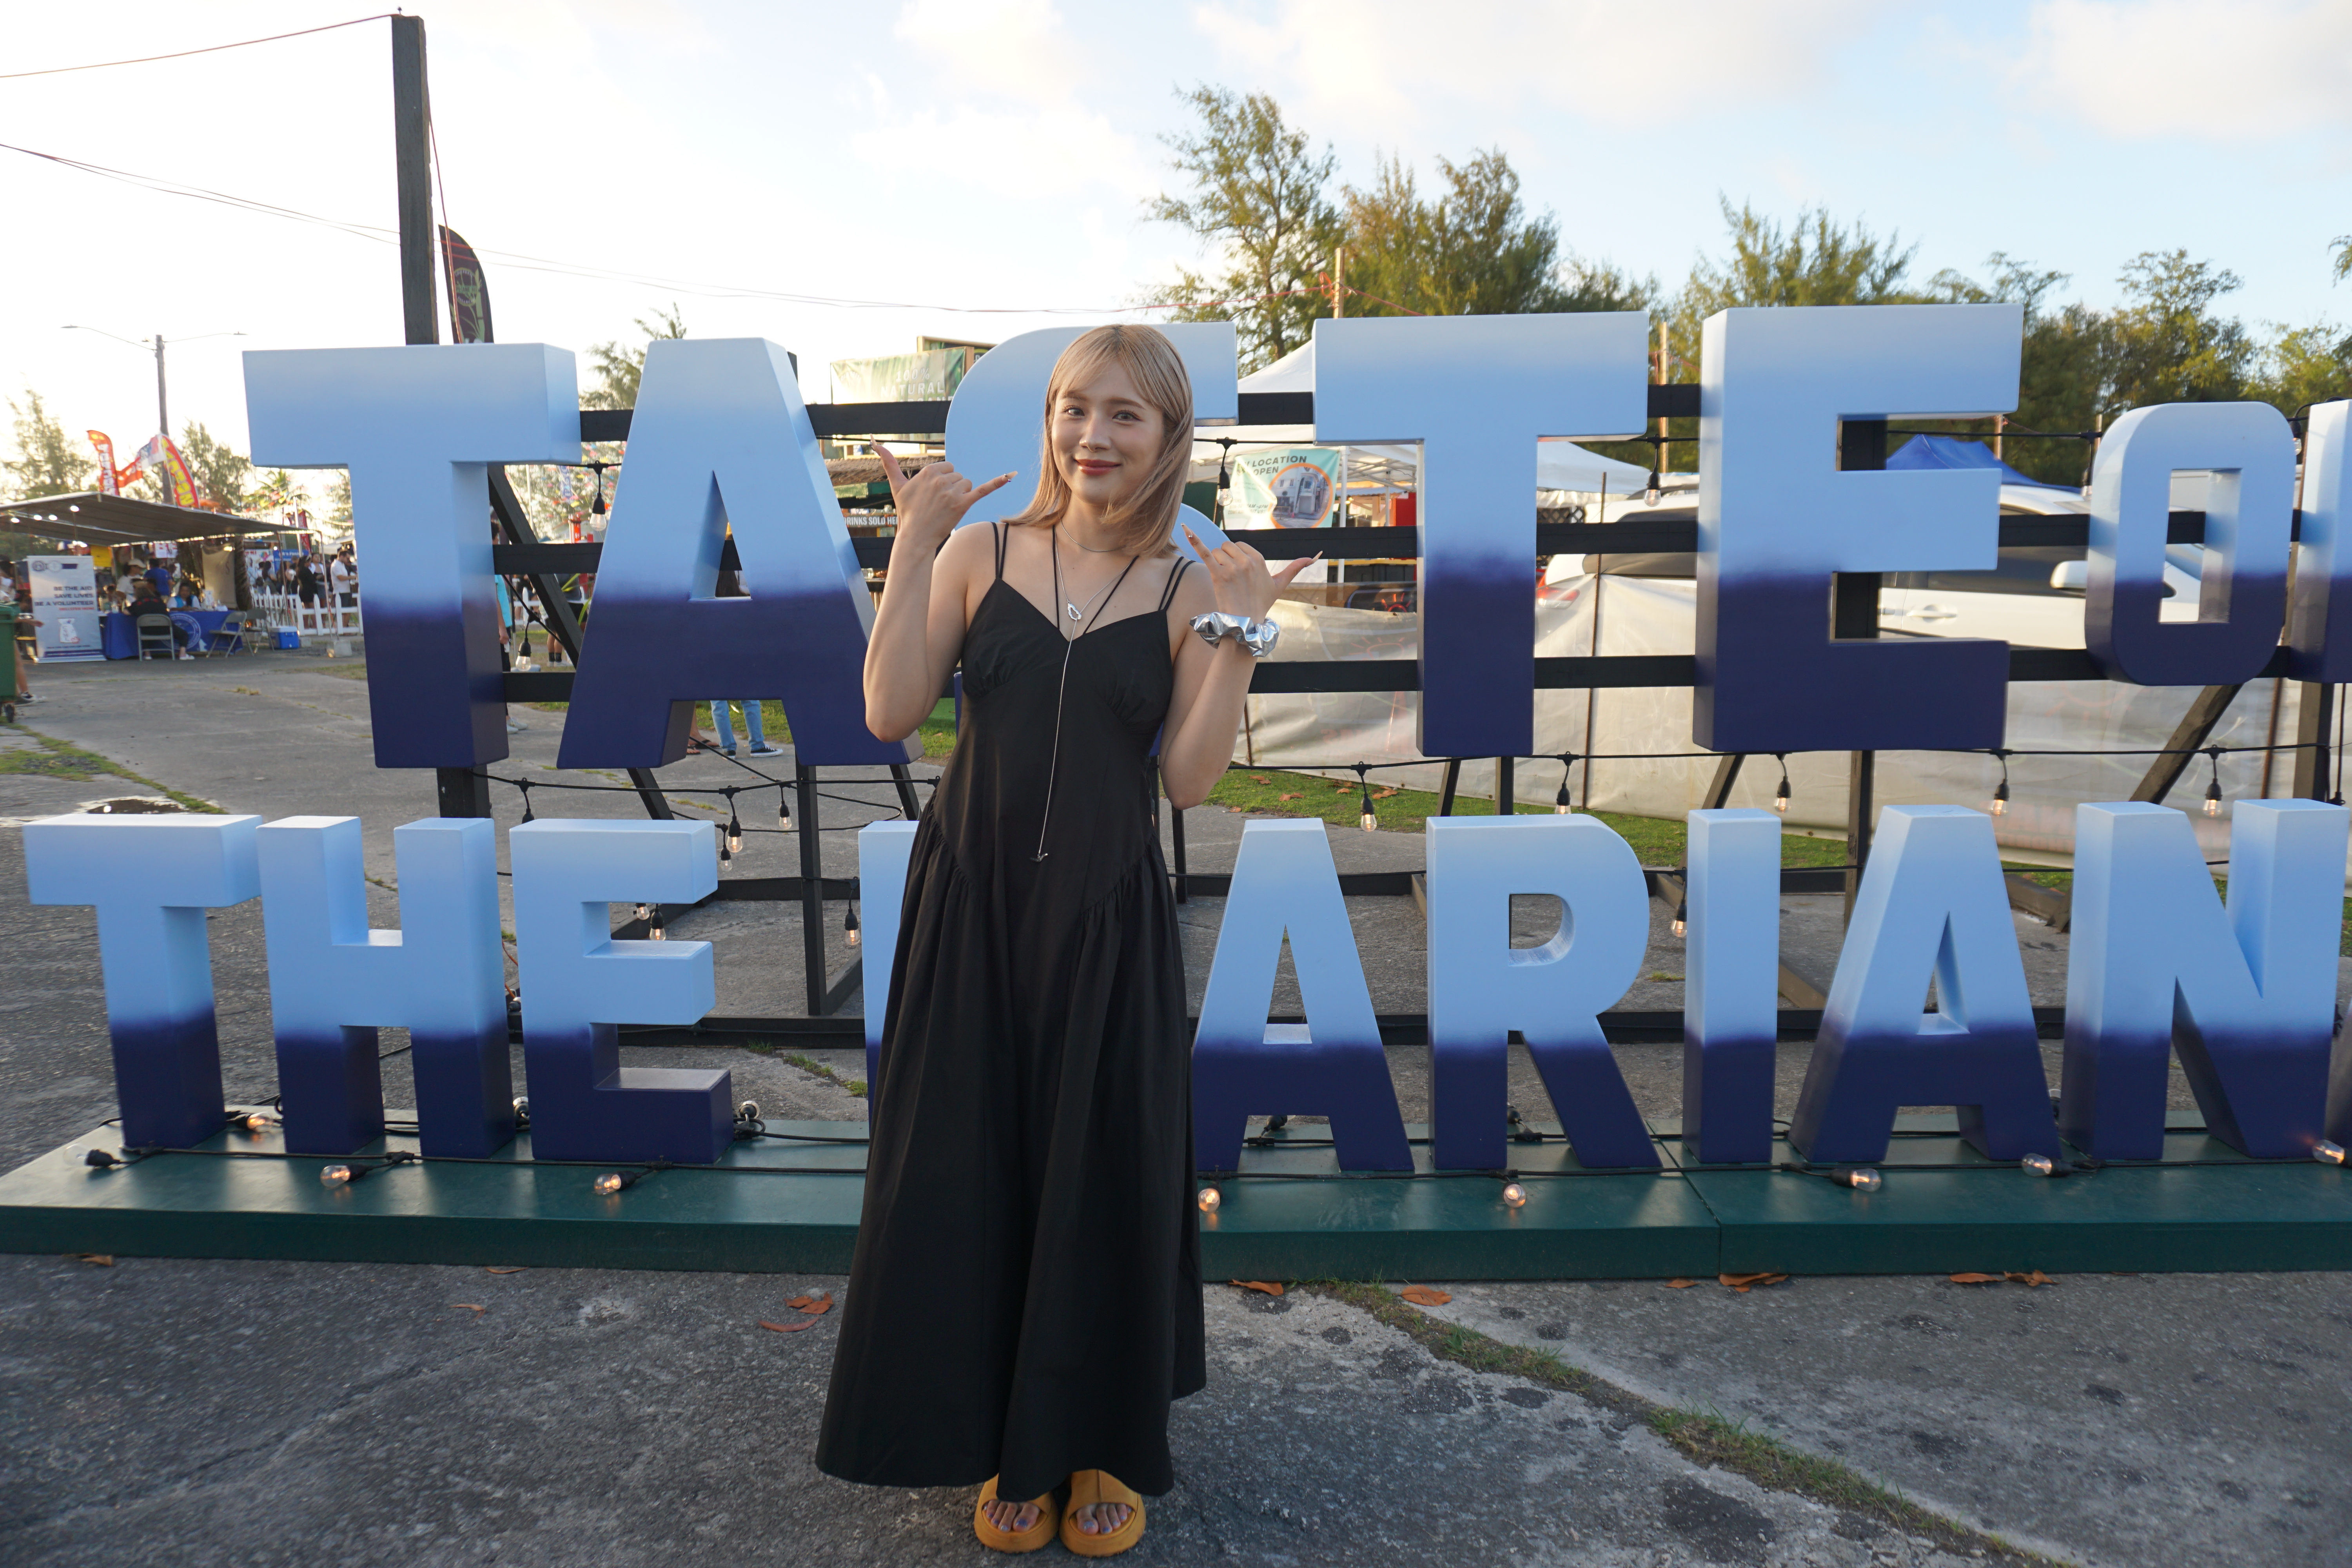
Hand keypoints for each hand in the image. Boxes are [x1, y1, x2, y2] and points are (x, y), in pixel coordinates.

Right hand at [875, 445, 1014, 556]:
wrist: (916, 537)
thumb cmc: (907, 512)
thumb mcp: (897, 486)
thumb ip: (888, 463)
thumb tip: (875, 443)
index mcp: (928, 472)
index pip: (948, 468)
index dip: (943, 481)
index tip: (933, 495)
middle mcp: (940, 480)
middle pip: (958, 476)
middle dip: (951, 489)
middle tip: (938, 504)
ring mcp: (952, 492)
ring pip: (967, 484)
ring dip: (960, 495)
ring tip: (946, 508)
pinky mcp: (963, 504)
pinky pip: (983, 490)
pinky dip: (998, 482)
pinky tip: (1012, 474)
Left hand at [1182, 526, 1317, 621]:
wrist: (1246, 622)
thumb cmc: (1261, 604)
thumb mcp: (1279, 585)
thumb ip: (1295, 568)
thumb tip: (1313, 558)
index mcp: (1258, 559)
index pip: (1240, 546)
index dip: (1237, 559)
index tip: (1240, 574)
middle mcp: (1246, 560)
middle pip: (1226, 547)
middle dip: (1225, 560)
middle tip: (1231, 580)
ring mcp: (1231, 567)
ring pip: (1216, 553)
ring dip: (1216, 564)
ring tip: (1224, 582)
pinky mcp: (1217, 574)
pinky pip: (1203, 552)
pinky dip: (1194, 540)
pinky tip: (1185, 529)